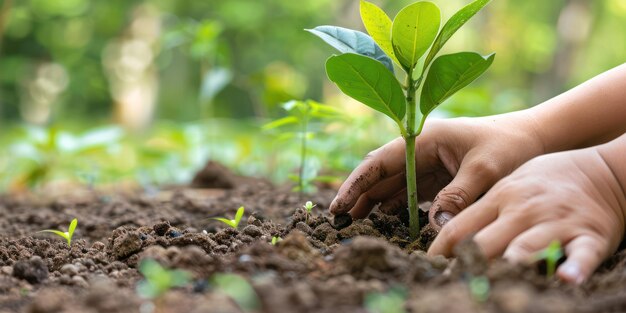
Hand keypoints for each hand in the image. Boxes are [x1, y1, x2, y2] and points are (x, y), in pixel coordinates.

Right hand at [329, 111, 544, 227]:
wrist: (534, 140)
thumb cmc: (510, 147)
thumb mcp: (487, 169)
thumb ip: (459, 195)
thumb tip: (435, 224)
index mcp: (424, 139)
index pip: (380, 162)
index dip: (356, 184)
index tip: (338, 205)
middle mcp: (419, 151)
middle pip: (380, 176)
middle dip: (358, 197)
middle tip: (338, 222)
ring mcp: (426, 165)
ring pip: (390, 186)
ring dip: (372, 204)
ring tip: (354, 225)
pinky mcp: (436, 179)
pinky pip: (407, 194)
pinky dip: (393, 208)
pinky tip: (383, 222)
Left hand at [427, 147, 625, 283]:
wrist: (602, 170)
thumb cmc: (547, 180)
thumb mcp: (510, 184)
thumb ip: (484, 209)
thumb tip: (449, 235)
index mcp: (501, 198)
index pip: (460, 228)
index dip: (440, 251)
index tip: (429, 268)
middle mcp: (523, 211)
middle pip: (485, 243)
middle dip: (465, 266)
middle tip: (450, 285)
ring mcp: (556, 222)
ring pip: (526, 247)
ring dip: (509, 265)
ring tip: (495, 284)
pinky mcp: (589, 235)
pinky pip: (581, 254)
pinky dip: (575, 267)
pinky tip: (566, 278)